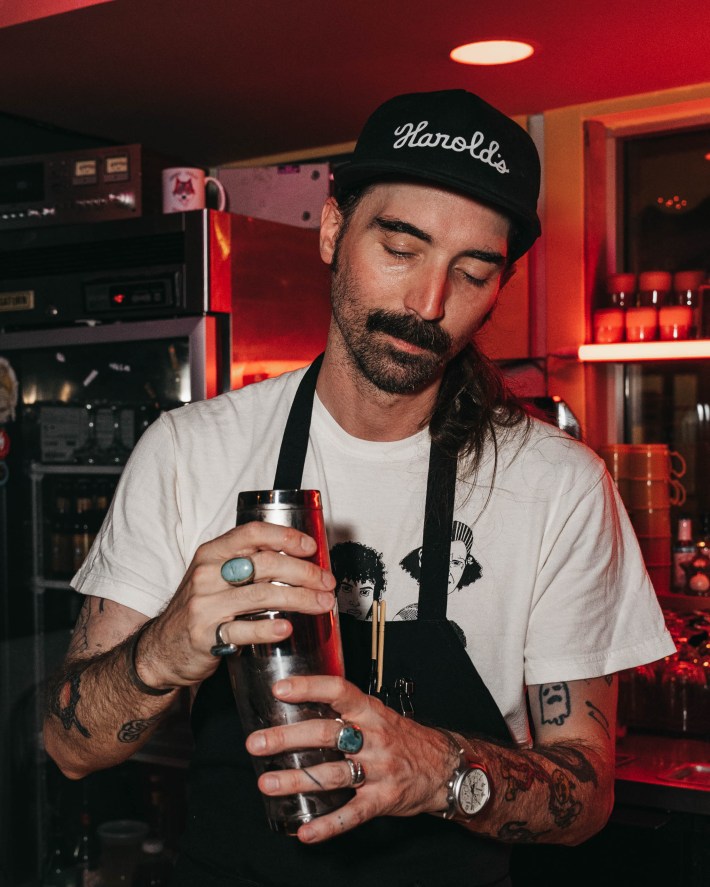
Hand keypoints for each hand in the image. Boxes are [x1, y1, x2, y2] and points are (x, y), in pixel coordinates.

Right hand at [139, 522, 335, 688]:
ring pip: (262, 595)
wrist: (161, 649)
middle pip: (265, 564)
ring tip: (322, 604)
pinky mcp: (206, 636)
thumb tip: (299, 557)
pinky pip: (243, 630)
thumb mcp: (214, 575)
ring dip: (300, 598)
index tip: (312, 547)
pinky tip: (287, 628)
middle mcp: (207, 574)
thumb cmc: (201, 607)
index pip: (252, 533)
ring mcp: (205, 605)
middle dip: (305, 571)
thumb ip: (246, 564)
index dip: (286, 537)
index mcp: (212, 553)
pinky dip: (268, 628)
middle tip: (327, 582)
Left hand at [245, 675, 455, 842]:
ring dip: (297, 780)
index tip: (280, 689)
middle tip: (256, 743)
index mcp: (371, 712)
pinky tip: (305, 831)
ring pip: (333, 774)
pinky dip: (327, 825)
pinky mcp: (383, 800)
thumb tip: (300, 705)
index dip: (309, 688)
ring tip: (267, 783)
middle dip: (287, 738)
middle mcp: (374, 738)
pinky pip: (352, 814)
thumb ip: (346, 712)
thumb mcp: (379, 715)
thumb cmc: (404, 738)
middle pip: (326, 734)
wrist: (445, 767)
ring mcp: (379, 770)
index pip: (339, 691)